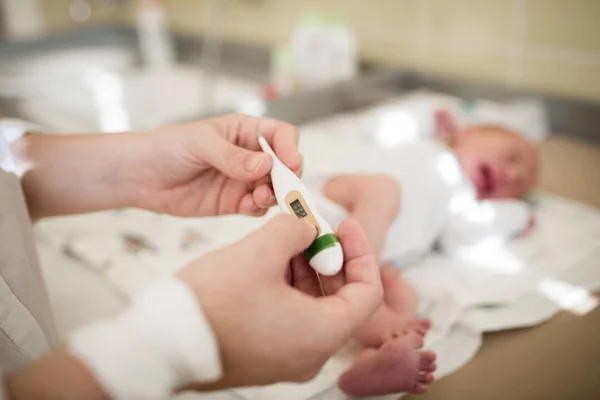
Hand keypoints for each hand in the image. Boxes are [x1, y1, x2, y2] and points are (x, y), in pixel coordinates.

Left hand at [13, 114, 300, 219]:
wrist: (139, 176)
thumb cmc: (167, 147)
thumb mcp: (201, 144)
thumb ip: (234, 157)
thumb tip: (267, 165)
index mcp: (245, 131)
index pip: (282, 135)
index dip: (291, 148)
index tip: (291, 163)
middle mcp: (249, 156)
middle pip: (284, 166)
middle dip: (287, 177)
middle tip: (280, 188)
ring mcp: (243, 181)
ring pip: (274, 189)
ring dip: (274, 195)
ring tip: (260, 198)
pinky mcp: (233, 203)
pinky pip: (257, 208)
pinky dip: (259, 209)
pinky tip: (247, 207)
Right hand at [178, 215, 382, 388]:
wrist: (160, 344)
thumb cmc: (210, 305)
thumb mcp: (259, 252)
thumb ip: (294, 229)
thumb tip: (306, 226)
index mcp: (321, 334)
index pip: (367, 292)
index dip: (361, 252)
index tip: (344, 226)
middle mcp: (310, 352)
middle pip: (340, 298)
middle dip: (328, 256)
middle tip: (312, 226)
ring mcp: (286, 356)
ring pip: (313, 305)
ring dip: (305, 268)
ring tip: (286, 237)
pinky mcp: (265, 354)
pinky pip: (291, 316)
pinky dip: (288, 286)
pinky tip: (269, 260)